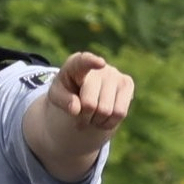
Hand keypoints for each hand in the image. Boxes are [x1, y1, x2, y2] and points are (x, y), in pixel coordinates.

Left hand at [26, 52, 133, 181]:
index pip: (84, 62)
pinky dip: (109, 122)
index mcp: (76, 64)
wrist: (84, 94)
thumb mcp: (56, 96)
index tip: (100, 63)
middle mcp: (98, 65)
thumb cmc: (67, 92)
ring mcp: (115, 73)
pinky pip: (120, 112)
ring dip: (96, 121)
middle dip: (83, 117)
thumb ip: (62, 100)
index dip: (91, 62)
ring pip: (107, 111)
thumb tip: (76, 109)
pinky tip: (103, 118)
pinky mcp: (127, 83)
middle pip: (90, 104)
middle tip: (80, 116)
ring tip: (92, 115)